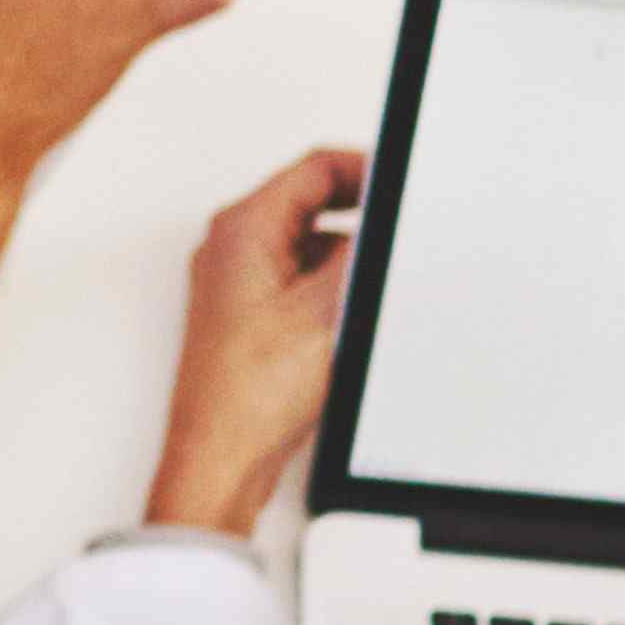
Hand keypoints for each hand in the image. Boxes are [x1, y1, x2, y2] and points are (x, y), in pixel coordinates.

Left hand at [144, 148, 367, 534]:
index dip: (365, 169)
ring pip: (306, 243)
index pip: (313, 169)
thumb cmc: (250, 393)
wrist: (223, 456)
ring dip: (345, 254)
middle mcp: (231, 249)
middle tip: (397, 227)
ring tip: (374, 279)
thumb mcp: (327, 310)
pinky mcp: (249, 315)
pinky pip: (298, 278)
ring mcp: (237, 282)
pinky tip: (353, 312)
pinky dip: (330, 284)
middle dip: (359, 212)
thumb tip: (384, 225)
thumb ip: (360, 255)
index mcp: (241, 230)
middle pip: (308, 202)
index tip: (400, 182)